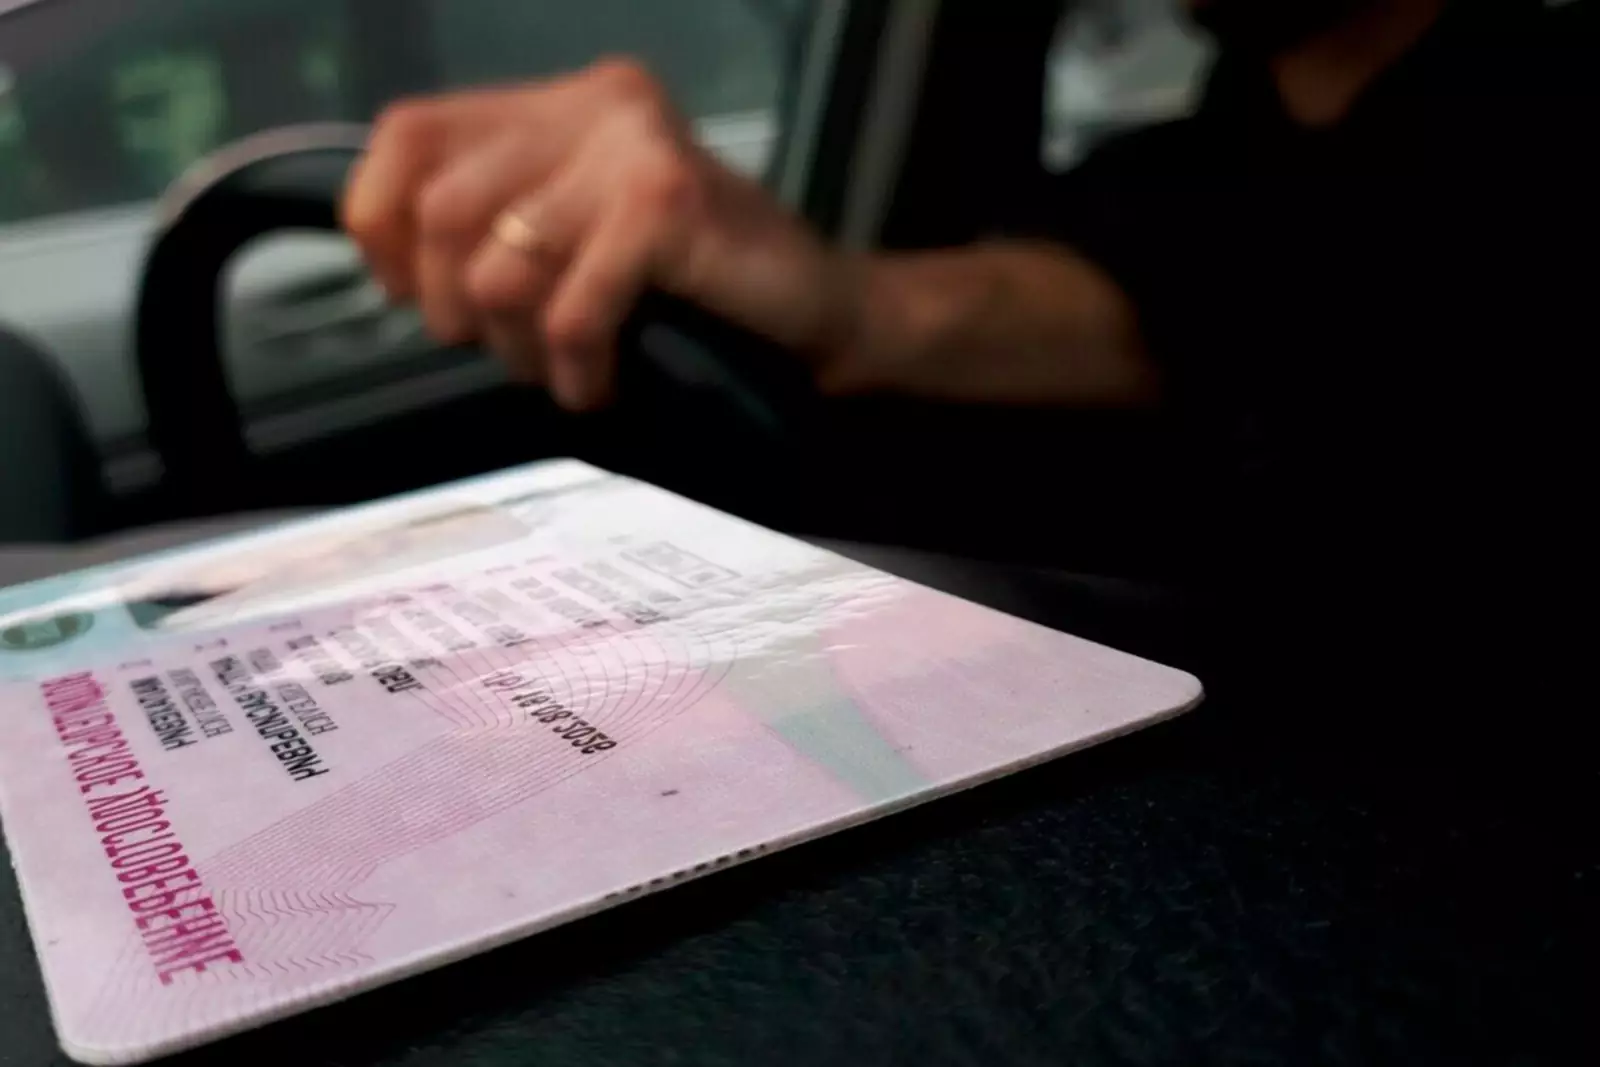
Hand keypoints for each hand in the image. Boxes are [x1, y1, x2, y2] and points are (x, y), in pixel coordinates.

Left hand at [342, 59, 857, 409]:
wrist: (818, 307)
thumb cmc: (697, 285)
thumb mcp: (581, 234)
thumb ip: (501, 222)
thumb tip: (398, 268)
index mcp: (559, 103)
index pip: (410, 134)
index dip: (382, 224)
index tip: (413, 296)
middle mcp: (593, 105)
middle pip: (444, 207)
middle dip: (454, 306)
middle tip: (501, 352)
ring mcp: (632, 149)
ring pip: (500, 264)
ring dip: (516, 347)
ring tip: (558, 371)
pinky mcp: (665, 206)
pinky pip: (570, 308)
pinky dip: (575, 366)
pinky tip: (598, 385)